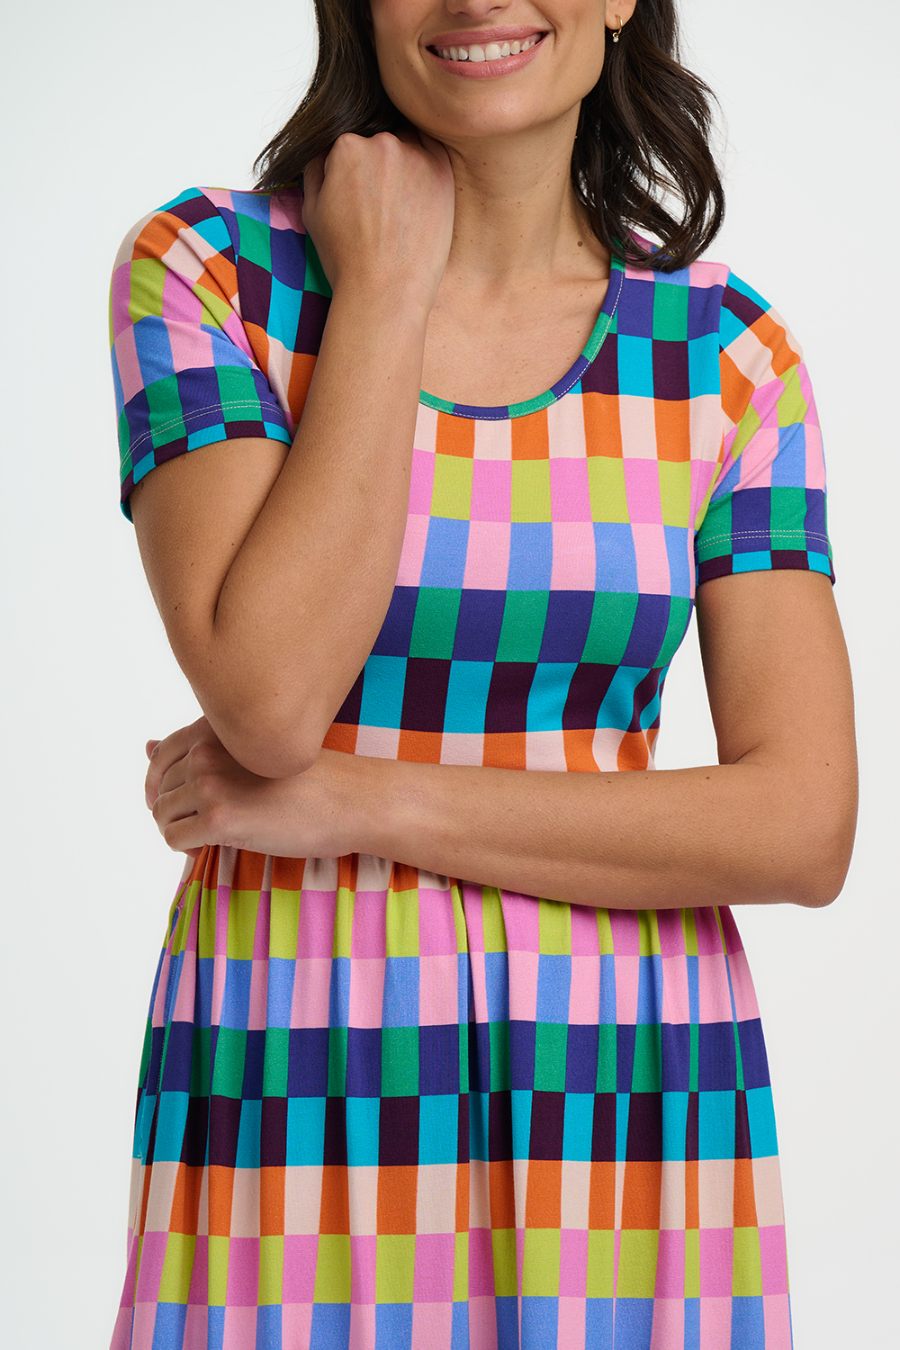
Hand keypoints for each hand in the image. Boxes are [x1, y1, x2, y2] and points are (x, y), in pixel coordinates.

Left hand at [143, 714, 361, 859]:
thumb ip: (197, 749)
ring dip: (181, 830)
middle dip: (176, 812)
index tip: (182, 803)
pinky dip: (188, 850)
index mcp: (215, 726)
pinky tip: (216, 846)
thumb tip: (145, 746)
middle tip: (209, 825)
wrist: (350, 800)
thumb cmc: (308, 777)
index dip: (161, 785)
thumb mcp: (249, 752)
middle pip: (159, 789)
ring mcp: (211, 783)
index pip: (159, 755)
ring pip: (162, 815)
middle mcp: (207, 749)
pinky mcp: (219, 818)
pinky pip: (174, 839)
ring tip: (214, 836)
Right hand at [300, 127, 454, 309]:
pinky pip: (432, 155)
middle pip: (378, 141)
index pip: (348, 144)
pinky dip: (427, 170)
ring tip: (399, 209)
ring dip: (404, 166)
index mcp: (345, 145)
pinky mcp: (441, 170)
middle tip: (380, 207)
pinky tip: (418, 203)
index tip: (357, 200)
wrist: (385, 290)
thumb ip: (316, 168)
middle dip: (378, 166)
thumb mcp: (311, 209)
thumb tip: (325, 149)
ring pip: (407, 146)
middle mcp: (381, 141)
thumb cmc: (346, 257)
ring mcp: (415, 154)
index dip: (351, 174)